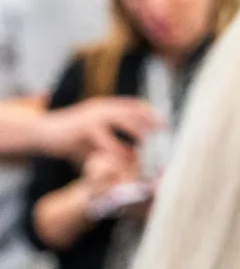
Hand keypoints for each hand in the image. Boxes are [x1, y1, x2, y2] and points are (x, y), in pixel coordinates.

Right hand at [38, 95, 157, 160]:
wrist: (42, 133)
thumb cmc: (72, 139)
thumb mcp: (97, 139)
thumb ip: (117, 146)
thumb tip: (137, 159)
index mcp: (107, 106)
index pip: (138, 105)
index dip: (154, 115)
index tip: (168, 128)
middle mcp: (104, 107)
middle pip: (138, 112)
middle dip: (154, 127)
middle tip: (167, 144)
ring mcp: (95, 115)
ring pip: (128, 124)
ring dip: (142, 138)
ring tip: (153, 153)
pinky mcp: (85, 127)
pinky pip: (110, 142)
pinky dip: (121, 153)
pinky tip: (128, 163)